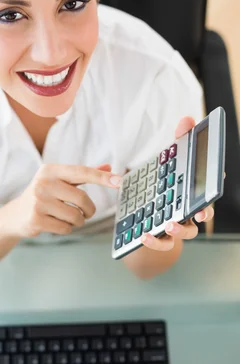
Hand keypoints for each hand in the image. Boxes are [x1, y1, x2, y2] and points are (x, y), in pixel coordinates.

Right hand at [7, 163, 120, 238]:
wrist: (15, 215)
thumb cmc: (43, 195)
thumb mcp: (59, 181)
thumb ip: (83, 175)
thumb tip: (109, 165)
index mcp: (50, 170)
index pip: (82, 172)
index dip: (102, 177)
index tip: (120, 181)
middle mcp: (43, 183)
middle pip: (82, 199)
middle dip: (89, 210)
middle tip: (87, 213)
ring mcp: (38, 201)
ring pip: (75, 216)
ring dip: (77, 221)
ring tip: (65, 217)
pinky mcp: (36, 219)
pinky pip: (65, 228)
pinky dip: (65, 228)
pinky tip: (54, 224)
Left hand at [140, 116, 224, 250]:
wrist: (146, 211)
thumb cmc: (165, 183)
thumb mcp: (170, 158)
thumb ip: (180, 140)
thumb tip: (187, 119)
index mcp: (194, 191)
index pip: (209, 187)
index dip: (215, 183)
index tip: (219, 177)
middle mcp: (191, 210)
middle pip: (204, 213)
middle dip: (204, 212)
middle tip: (200, 212)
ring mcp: (179, 225)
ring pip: (187, 233)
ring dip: (180, 231)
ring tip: (169, 224)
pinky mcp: (163, 237)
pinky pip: (163, 244)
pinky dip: (155, 242)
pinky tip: (144, 235)